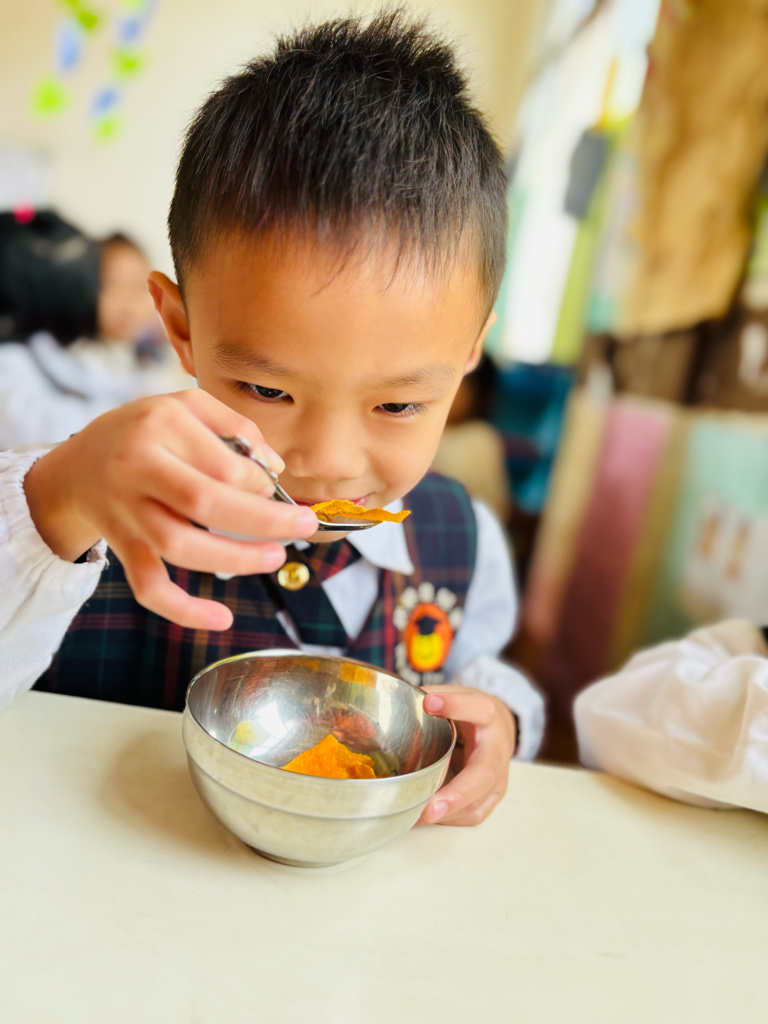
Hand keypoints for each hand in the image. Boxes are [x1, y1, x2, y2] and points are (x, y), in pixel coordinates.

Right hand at [24, 389, 317, 629]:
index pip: (221, 462)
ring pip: (179, 546)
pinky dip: (183, 610)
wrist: (78, 466)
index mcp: (159, 425)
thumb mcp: (186, 406)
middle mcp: (138, 468)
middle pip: (204, 503)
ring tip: (274, 556)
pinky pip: (149, 586)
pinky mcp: (124, 547)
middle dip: (263, 520)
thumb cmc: (144, 433)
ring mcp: (128, 512)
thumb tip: (274, 466)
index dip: (258, 480)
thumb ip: (236, 426)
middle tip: (303, 526)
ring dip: (235, 558)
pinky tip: (221, 619)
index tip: (273, 486)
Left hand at [419, 685, 516, 825]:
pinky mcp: (492, 798)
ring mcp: (498, 778)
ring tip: (416, 817)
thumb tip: (387, 704)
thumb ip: (430, 698)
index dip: (455, 706)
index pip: (476, 708)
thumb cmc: (472, 714)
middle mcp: (497, 750)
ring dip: (446, 814)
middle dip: (456, 795)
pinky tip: (428, 816)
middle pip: (483, 775)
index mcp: (488, 715)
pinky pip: (472, 815)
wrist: (501, 730)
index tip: (429, 704)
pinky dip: (449, 819)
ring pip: (476, 804)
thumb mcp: (456, 695)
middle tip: (430, 809)